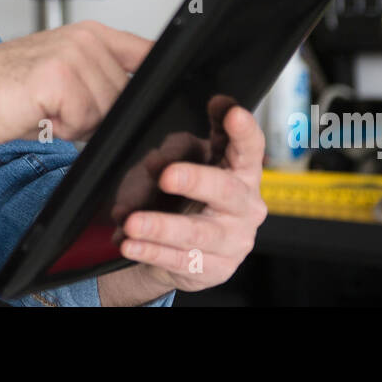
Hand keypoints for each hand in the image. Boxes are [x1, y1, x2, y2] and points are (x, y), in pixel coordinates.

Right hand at [0, 20, 152, 144]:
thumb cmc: (8, 91)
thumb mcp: (65, 77)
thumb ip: (102, 80)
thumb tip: (138, 102)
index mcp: (92, 34)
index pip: (147, 53)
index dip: (155, 80)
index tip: (161, 93)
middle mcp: (86, 39)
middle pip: (126, 96)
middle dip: (97, 116)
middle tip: (59, 110)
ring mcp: (74, 54)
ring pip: (106, 111)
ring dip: (78, 124)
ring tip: (47, 110)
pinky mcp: (61, 76)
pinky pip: (84, 120)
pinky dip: (62, 130)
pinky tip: (39, 114)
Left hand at [116, 105, 267, 293]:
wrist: (189, 247)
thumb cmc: (188, 193)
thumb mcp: (184, 161)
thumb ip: (175, 151)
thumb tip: (157, 161)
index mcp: (243, 171)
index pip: (249, 146)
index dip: (243, 130)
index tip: (232, 112)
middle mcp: (245, 205)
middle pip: (226, 190)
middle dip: (195, 180)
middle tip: (166, 175)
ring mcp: (234, 240)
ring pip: (198, 233)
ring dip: (162, 227)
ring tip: (133, 222)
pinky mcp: (216, 268)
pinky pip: (180, 260)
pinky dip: (152, 252)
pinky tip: (132, 244)